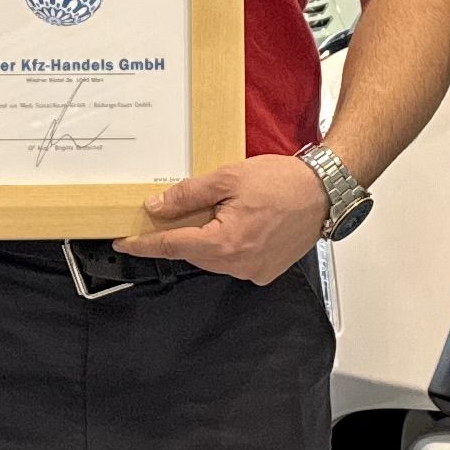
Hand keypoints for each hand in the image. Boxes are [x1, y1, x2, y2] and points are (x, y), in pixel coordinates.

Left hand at [115, 152, 327, 284]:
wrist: (326, 192)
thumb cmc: (283, 182)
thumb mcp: (228, 177)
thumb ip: (188, 195)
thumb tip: (158, 207)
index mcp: (224, 243)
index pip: (170, 246)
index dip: (143, 244)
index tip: (123, 242)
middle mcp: (237, 264)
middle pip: (192, 251)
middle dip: (183, 231)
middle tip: (186, 207)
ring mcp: (253, 271)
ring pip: (213, 257)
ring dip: (209, 237)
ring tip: (226, 209)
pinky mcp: (265, 272)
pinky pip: (234, 261)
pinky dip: (229, 244)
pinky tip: (243, 222)